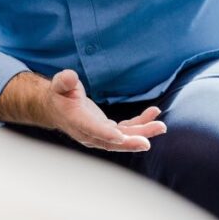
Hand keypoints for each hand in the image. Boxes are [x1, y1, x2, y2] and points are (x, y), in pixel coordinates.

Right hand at [46, 69, 166, 151]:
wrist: (58, 108)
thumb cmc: (60, 95)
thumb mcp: (59, 85)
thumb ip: (64, 82)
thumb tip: (69, 77)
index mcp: (76, 121)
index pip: (91, 129)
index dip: (105, 134)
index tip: (120, 137)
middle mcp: (89, 133)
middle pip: (111, 141)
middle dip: (130, 142)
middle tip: (147, 142)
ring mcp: (100, 134)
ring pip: (123, 138)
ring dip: (142, 133)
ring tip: (160, 126)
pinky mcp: (108, 130)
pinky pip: (127, 130)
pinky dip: (141, 123)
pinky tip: (154, 113)